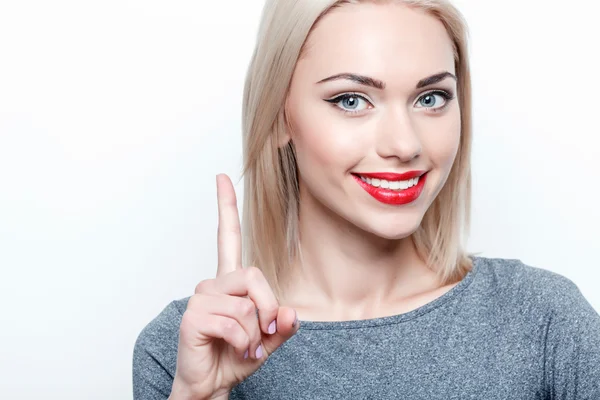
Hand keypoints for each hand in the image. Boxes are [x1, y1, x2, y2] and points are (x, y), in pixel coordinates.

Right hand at [170, 174, 298, 399]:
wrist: (210, 384)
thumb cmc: (235, 356)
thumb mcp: (268, 340)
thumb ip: (282, 325)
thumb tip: (290, 312)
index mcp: (230, 283)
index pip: (227, 237)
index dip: (226, 207)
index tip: (221, 178)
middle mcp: (213, 284)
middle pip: (254, 275)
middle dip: (268, 308)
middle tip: (264, 332)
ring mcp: (200, 298)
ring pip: (246, 306)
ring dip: (254, 333)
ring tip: (243, 345)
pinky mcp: (193, 317)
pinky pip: (234, 323)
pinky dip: (242, 342)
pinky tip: (233, 348)